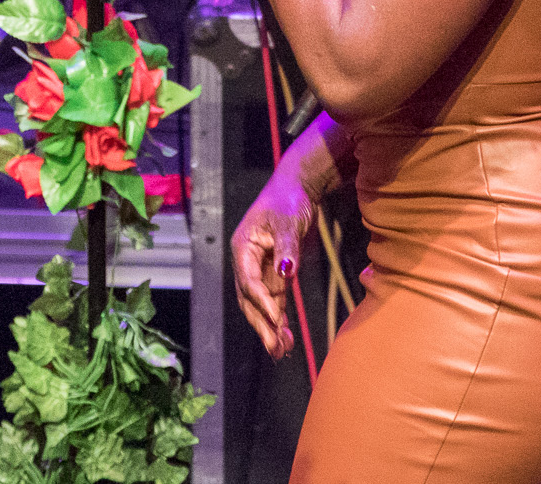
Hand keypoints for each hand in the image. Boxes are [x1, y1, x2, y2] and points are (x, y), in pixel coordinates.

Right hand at [231, 169, 318, 358]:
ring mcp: (260, 270)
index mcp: (243, 248)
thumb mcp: (288, 222)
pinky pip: (274, 301)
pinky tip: (286, 338)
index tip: (277, 318)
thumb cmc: (288, 200)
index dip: (261, 301)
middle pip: (250, 300)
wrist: (297, 190)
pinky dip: (279, 319)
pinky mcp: (275, 274)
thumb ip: (287, 247)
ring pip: (261, 305)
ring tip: (282, 351)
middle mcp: (247, 262)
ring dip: (270, 328)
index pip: (248, 280)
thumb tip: (286, 272)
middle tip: (275, 348)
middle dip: (262, 325)